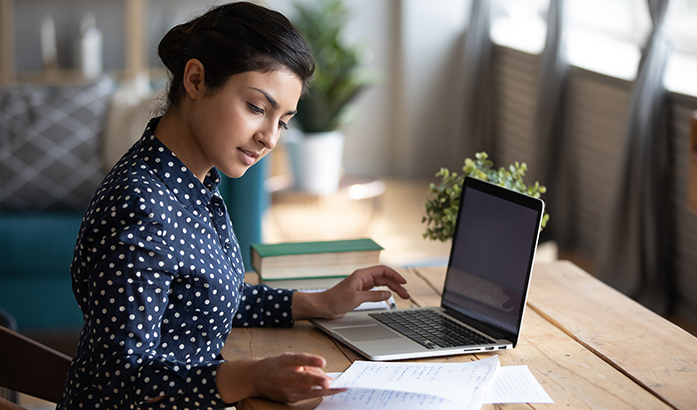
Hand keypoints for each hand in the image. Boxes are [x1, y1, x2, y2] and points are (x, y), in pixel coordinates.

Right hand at [216, 353, 345, 403]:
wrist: (255, 378)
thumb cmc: (275, 366)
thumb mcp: (289, 359)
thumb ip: (307, 364)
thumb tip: (325, 374)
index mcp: (284, 361)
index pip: (298, 359)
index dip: (310, 360)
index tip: (322, 361)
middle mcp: (284, 375)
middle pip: (303, 379)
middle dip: (318, 382)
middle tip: (330, 382)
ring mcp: (285, 389)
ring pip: (308, 391)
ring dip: (325, 390)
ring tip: (339, 388)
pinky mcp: (288, 399)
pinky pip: (306, 396)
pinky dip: (319, 393)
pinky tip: (329, 391)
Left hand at [293, 265, 409, 319]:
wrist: (323, 306)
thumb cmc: (335, 300)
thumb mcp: (356, 299)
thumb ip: (373, 296)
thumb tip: (388, 294)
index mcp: (361, 275)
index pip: (383, 271)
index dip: (395, 275)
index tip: (404, 282)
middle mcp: (363, 278)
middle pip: (384, 278)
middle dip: (396, 284)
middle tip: (406, 294)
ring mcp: (362, 285)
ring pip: (381, 284)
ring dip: (392, 289)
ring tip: (402, 296)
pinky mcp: (360, 293)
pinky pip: (376, 291)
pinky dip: (384, 293)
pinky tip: (390, 297)